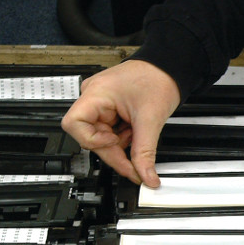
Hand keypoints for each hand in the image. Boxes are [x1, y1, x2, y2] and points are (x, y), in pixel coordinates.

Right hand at [61, 60, 180, 187]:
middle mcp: (93, 97)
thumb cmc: (158, 79)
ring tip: (137, 132)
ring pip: (101, 137)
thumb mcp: (151, 120)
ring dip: (120, 143)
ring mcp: (100, 102)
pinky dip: (123, 137)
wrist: (170, 67)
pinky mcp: (108, 108)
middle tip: (136, 163)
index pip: (74, 125)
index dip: (93, 141)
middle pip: (90, 136)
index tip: (115, 144)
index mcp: (96, 93)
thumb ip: (145, 153)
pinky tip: (135, 130)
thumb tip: (145, 177)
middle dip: (114, 150)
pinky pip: (109, 131)